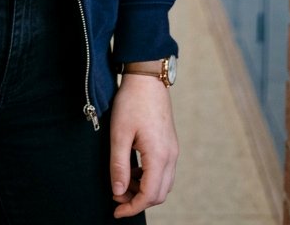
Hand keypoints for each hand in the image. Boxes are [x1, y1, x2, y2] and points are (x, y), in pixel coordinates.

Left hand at [110, 75, 177, 216]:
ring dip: (144, 190)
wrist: (147, 78)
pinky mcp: (170, 144)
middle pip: (159, 194)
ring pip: (163, 184)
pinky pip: (163, 171)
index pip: (150, 195)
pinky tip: (132, 170)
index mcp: (159, 155)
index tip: (116, 211)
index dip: (132, 207)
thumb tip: (118, 192)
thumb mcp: (119, 134)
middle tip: (117, 197)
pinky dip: (149, 178)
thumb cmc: (132, 102)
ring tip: (122, 183)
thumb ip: (119, 165)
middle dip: (138, 201)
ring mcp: (173, 150)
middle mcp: (171, 156)